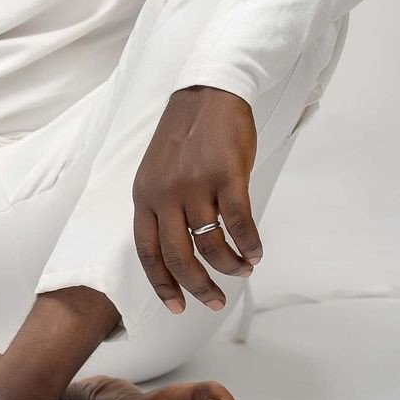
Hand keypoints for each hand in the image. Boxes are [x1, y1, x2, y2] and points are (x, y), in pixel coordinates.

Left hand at [131, 85, 261, 312]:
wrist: (207, 93)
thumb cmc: (186, 135)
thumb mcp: (158, 172)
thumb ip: (162, 207)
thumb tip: (181, 250)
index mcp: (144, 195)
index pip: (147, 251)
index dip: (162, 283)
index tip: (176, 307)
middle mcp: (165, 194)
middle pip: (179, 256)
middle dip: (198, 286)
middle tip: (215, 301)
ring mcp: (195, 184)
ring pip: (211, 245)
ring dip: (229, 266)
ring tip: (242, 270)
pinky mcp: (226, 176)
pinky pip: (239, 223)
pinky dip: (249, 244)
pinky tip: (256, 252)